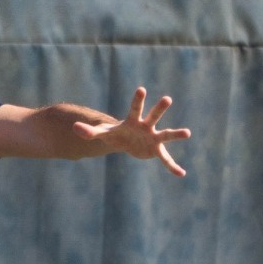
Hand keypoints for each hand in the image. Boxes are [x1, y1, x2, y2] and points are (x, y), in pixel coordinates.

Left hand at [75, 87, 190, 176]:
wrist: (126, 142)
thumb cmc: (115, 134)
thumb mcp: (102, 134)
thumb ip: (90, 131)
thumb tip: (75, 128)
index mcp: (133, 120)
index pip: (135, 108)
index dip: (138, 99)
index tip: (141, 90)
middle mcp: (146, 126)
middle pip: (153, 115)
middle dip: (159, 108)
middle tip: (167, 99)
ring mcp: (153, 137)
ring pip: (166, 134)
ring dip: (176, 134)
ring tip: (187, 133)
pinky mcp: (156, 150)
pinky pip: (165, 159)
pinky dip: (172, 166)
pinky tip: (181, 173)